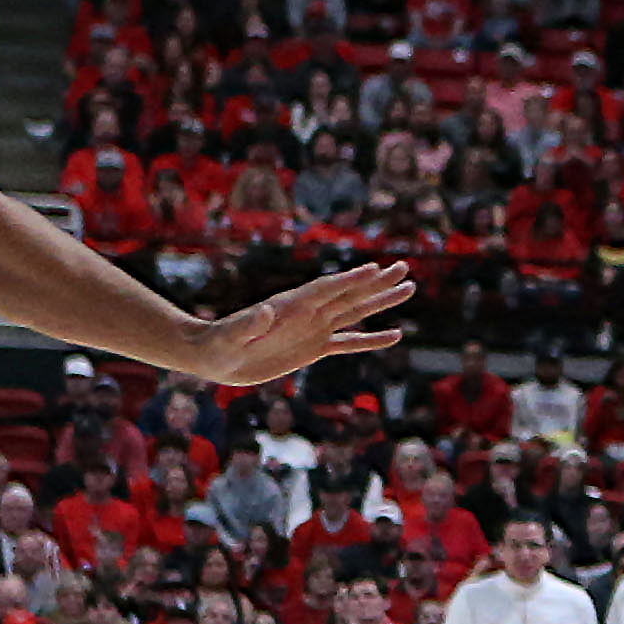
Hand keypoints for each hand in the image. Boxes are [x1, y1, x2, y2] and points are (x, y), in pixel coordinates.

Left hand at [184, 262, 412, 385]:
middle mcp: (308, 313)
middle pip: (349, 294)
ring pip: (355, 312)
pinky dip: (371, 339)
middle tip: (404, 267)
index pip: (326, 290)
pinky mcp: (314, 348)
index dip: (349, 280)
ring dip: (381, 301)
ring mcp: (314, 329)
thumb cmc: (220, 344)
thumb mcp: (232, 335)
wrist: (215, 357)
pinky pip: (349, 342)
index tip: (374, 269)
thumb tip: (265, 312)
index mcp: (291, 306)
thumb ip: (249, 323)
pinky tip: (394, 335)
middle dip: (377, 282)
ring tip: (408, 288)